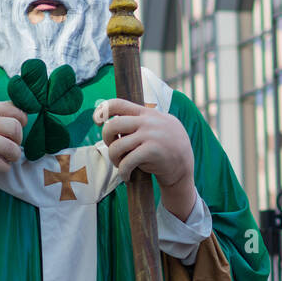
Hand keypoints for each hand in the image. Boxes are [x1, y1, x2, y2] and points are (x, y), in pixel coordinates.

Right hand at [0, 102, 28, 191]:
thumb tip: (25, 113)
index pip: (14, 109)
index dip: (22, 121)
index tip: (17, 131)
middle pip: (15, 128)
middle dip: (19, 140)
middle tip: (13, 147)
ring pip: (10, 147)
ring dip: (15, 155)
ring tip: (11, 158)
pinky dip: (5, 167)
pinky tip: (3, 166)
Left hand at [100, 99, 195, 218]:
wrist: (184, 165)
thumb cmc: (166, 147)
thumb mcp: (158, 125)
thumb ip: (141, 120)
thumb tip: (114, 118)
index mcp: (146, 113)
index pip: (118, 103)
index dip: (102, 110)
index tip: (97, 121)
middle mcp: (147, 121)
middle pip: (112, 125)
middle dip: (106, 139)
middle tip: (114, 150)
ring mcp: (150, 136)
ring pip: (116, 146)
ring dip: (114, 159)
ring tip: (121, 165)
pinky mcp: (151, 151)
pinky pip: (127, 162)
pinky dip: (123, 172)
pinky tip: (127, 177)